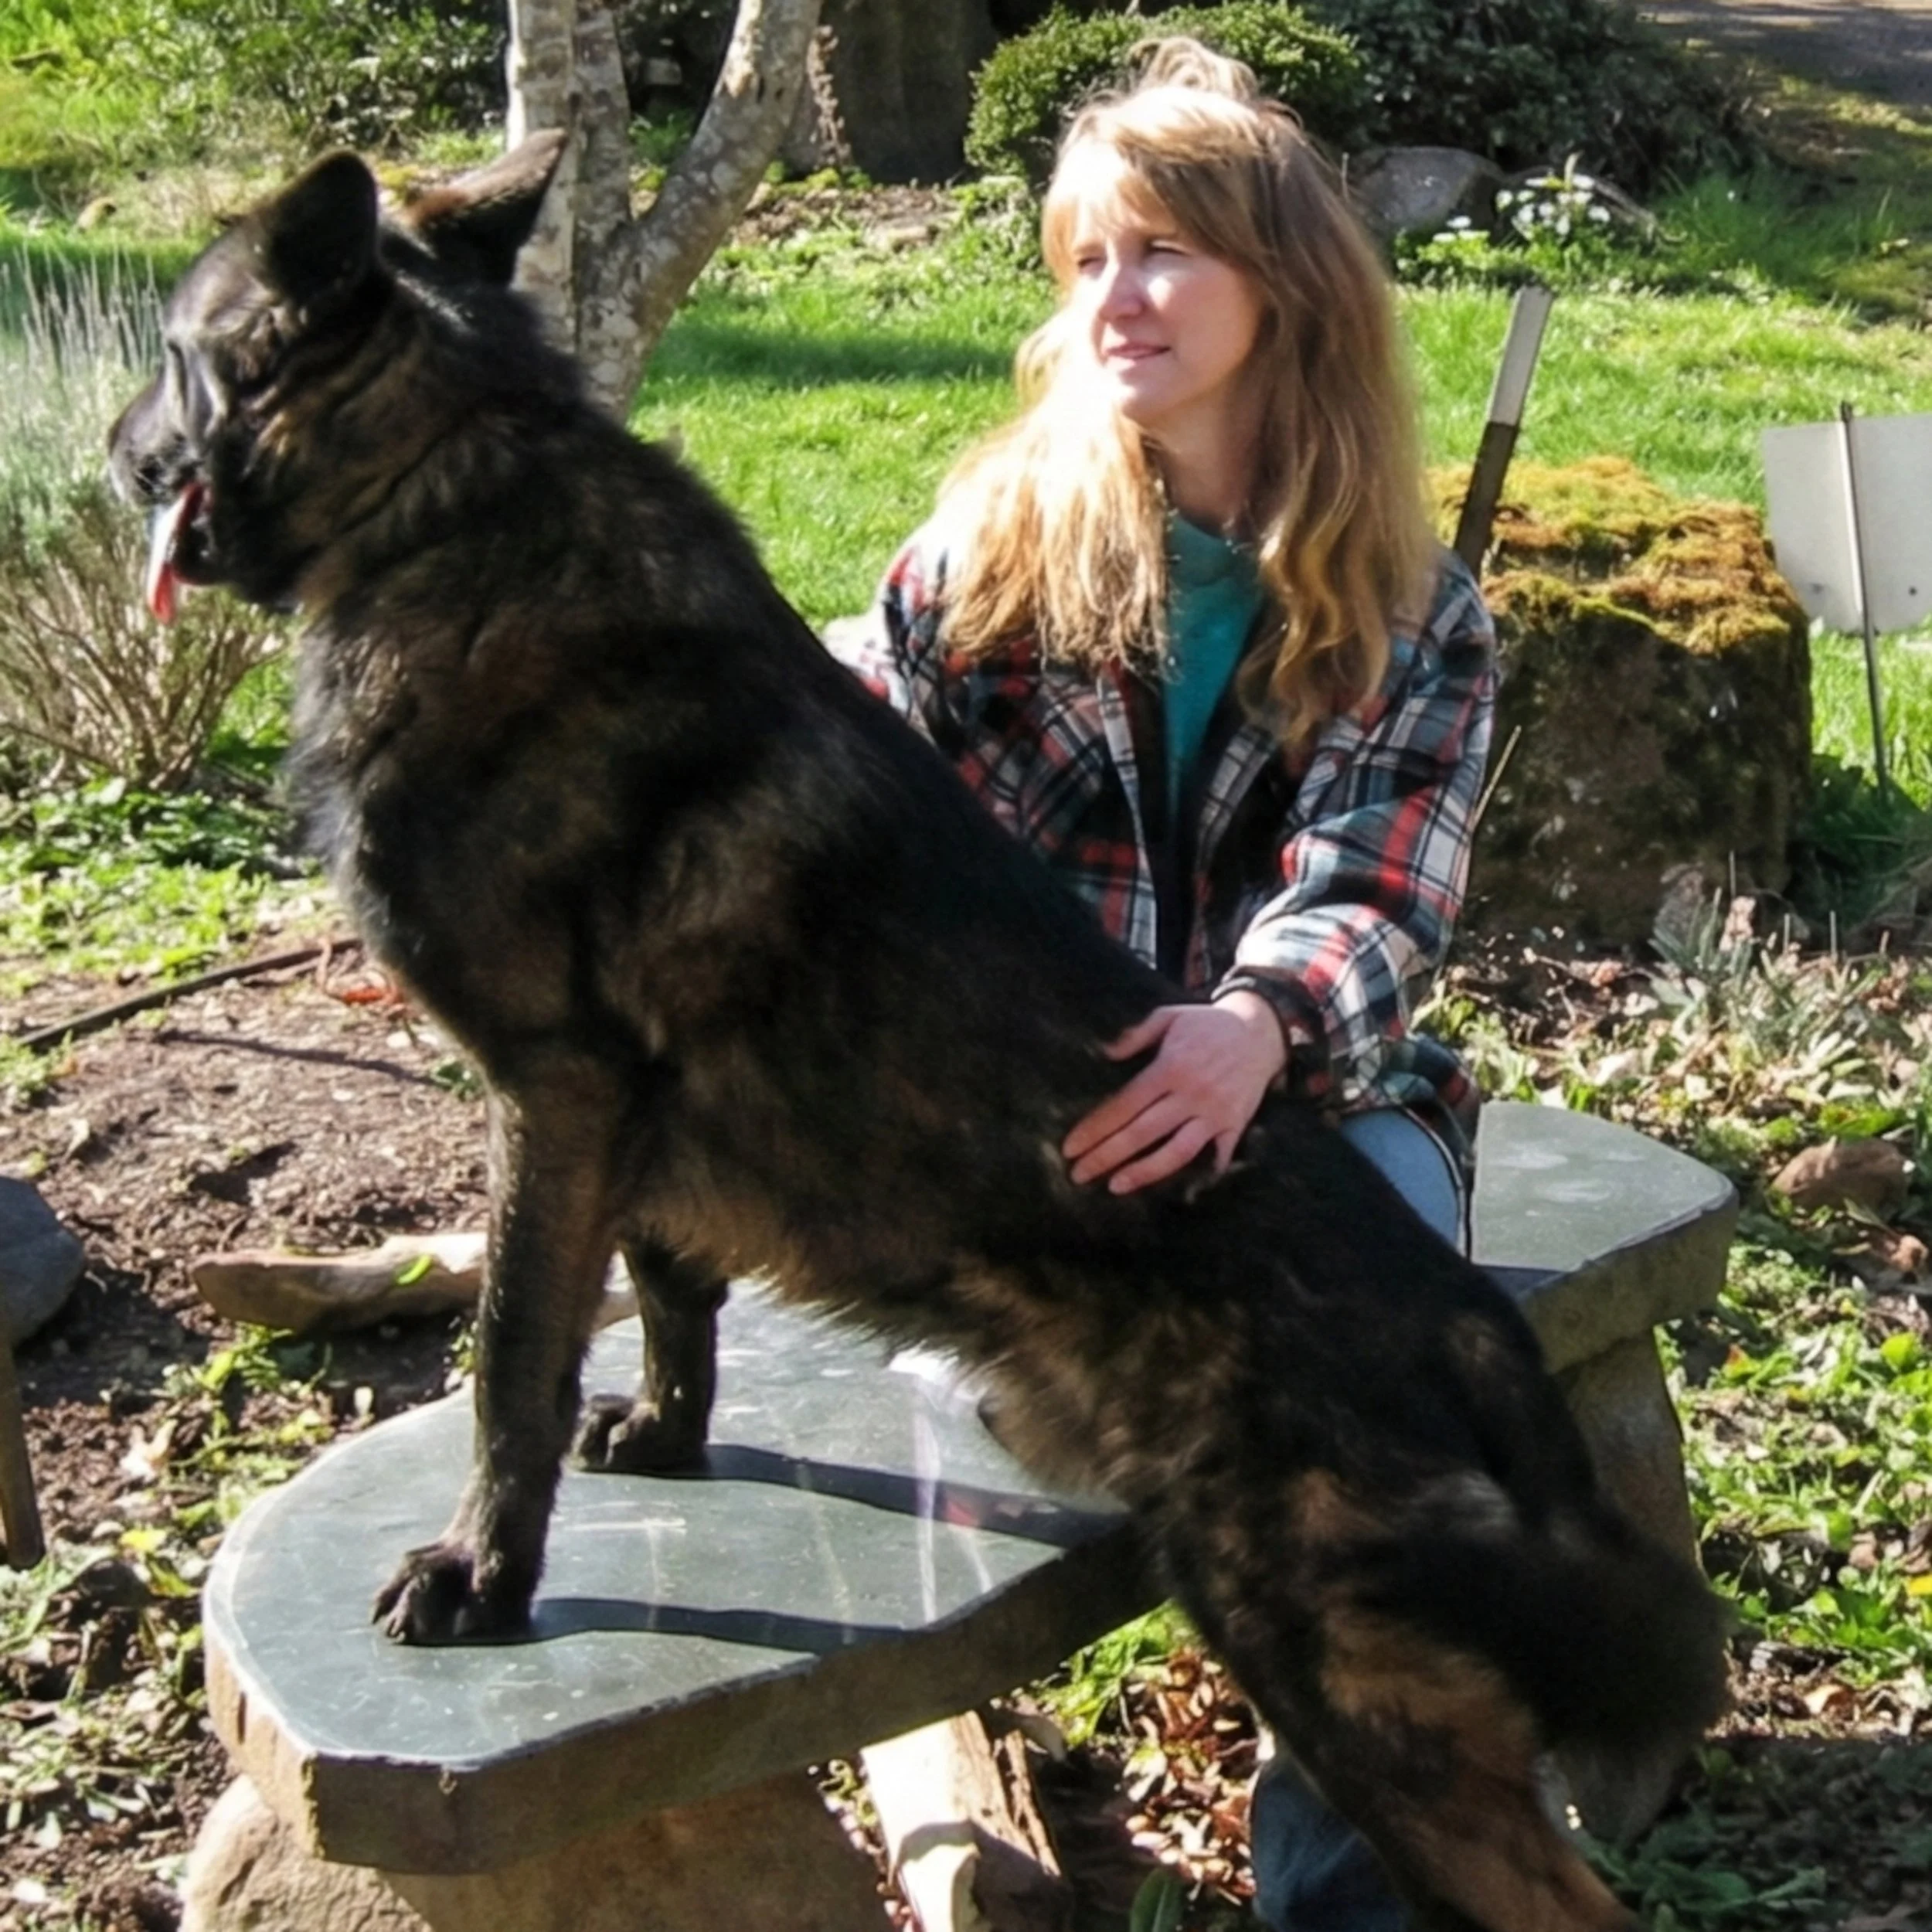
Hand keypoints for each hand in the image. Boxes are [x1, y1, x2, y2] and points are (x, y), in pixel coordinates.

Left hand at [1063, 991, 1288, 1194]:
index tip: (1071, 1147)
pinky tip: (1179, 1191)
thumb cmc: (1208, 1023)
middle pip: (1142, 1132)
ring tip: (1115, 1186)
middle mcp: (1191, 1093)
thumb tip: (1105, 1054)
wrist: (1261, 1029)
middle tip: (1078, 1174)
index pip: (1124, 1104)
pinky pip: (1218, 1155)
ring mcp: (1215, 1112)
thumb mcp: (1169, 1017)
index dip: (1095, 1127)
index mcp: (1170, 1067)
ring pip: (1176, 1151)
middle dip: (1106, 1155)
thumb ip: (1136, 1035)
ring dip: (1144, 1172)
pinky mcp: (1235, 1124)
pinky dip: (1202, 1173)